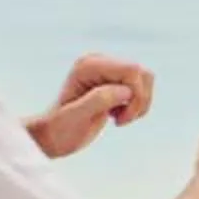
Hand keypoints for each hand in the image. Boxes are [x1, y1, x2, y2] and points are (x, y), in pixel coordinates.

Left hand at [28, 54, 154, 158]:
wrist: (53, 136)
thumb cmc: (59, 129)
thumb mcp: (75, 117)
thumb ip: (98, 100)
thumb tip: (124, 90)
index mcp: (88, 66)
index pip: (131, 70)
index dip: (135, 95)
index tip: (118, 118)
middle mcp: (99, 62)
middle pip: (141, 73)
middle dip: (138, 101)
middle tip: (119, 120)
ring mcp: (107, 70)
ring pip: (145, 78)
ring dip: (139, 104)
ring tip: (119, 118)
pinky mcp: (114, 80)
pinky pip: (141, 87)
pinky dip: (137, 105)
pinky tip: (118, 115)